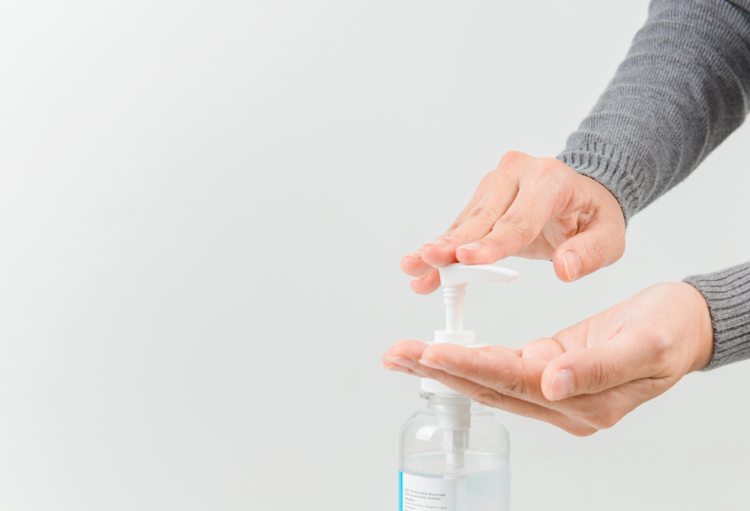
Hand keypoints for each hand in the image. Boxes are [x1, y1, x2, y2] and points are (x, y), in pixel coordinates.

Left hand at [383, 282, 713, 435]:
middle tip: (397, 354)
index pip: (514, 382)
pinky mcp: (549, 370)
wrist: (685, 326)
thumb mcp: (645, 346)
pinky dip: (468, 358)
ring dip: (445, 366)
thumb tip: (553, 384)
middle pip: (490, 386)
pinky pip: (501, 368)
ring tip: (404, 353)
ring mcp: (553, 390)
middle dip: (440, 370)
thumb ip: (598, 368)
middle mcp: (562, 402)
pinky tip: (439, 353)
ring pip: (489, 380)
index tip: (432, 351)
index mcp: (583, 401)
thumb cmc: (670, 332)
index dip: (472, 366)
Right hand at [401, 151, 625, 293]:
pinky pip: (459, 227)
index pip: (519, 219)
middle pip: (482, 219)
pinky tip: (420, 267)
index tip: (466, 260)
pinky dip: (441, 250)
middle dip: (452, 244)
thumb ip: (591, 253)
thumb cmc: (593, 216)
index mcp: (549, 179)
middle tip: (427, 260)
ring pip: (464, 223)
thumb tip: (565, 269)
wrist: (581, 192)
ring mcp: (494, 183)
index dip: (492, 243)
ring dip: (438, 249)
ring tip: (412, 267)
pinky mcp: (481, 197)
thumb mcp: (610, 236)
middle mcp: (516, 173)